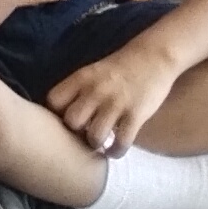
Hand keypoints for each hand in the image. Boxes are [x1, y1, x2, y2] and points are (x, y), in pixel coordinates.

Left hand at [48, 34, 182, 155]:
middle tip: (82, 135)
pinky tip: (115, 150)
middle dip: (75, 133)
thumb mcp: (92, 72)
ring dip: (96, 145)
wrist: (153, 56)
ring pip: (95, 136)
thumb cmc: (120, 68)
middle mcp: (95, 90)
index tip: (63, 120)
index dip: (55, 114)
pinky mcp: (136, 115)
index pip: (54, 100)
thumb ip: (78, 90)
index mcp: (81, 77)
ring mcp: (116, 103)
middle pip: (71, 122)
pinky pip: (121, 142)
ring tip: (100, 144)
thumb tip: (62, 115)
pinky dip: (116, 151)